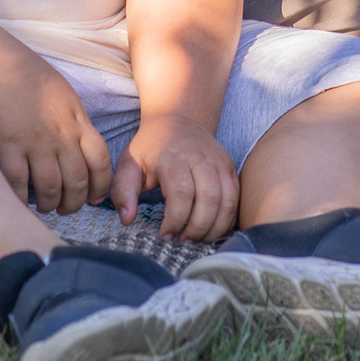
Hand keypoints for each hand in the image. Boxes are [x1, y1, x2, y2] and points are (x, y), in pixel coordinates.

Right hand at [0, 50, 114, 215]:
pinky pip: (18, 184)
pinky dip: (21, 199)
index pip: (100, 161)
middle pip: (77, 180)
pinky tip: (20, 201)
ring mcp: (35, 141)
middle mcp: (60, 134)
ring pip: (51, 188)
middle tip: (66, 208)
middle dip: (74, 202)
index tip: (95, 198)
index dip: (101, 185)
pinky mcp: (8, 145)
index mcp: (77, 120)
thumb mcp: (64, 95)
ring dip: (49, 204)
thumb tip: (82, 147)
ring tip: (44, 206)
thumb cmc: (28, 75)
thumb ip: (75, 122)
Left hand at [112, 112, 239, 241]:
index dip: (175, 219)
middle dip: (197, 228)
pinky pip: (236, 199)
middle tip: (182, 240)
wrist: (180, 120)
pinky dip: (227, 220)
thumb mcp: (129, 163)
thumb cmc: (151, 147)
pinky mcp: (231, 169)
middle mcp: (201, 158)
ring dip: (214, 228)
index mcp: (174, 157)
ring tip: (196, 240)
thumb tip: (127, 220)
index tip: (164, 234)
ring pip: (227, 201)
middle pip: (209, 199)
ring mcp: (220, 163)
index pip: (181, 193)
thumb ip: (123, 191)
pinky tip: (210, 230)